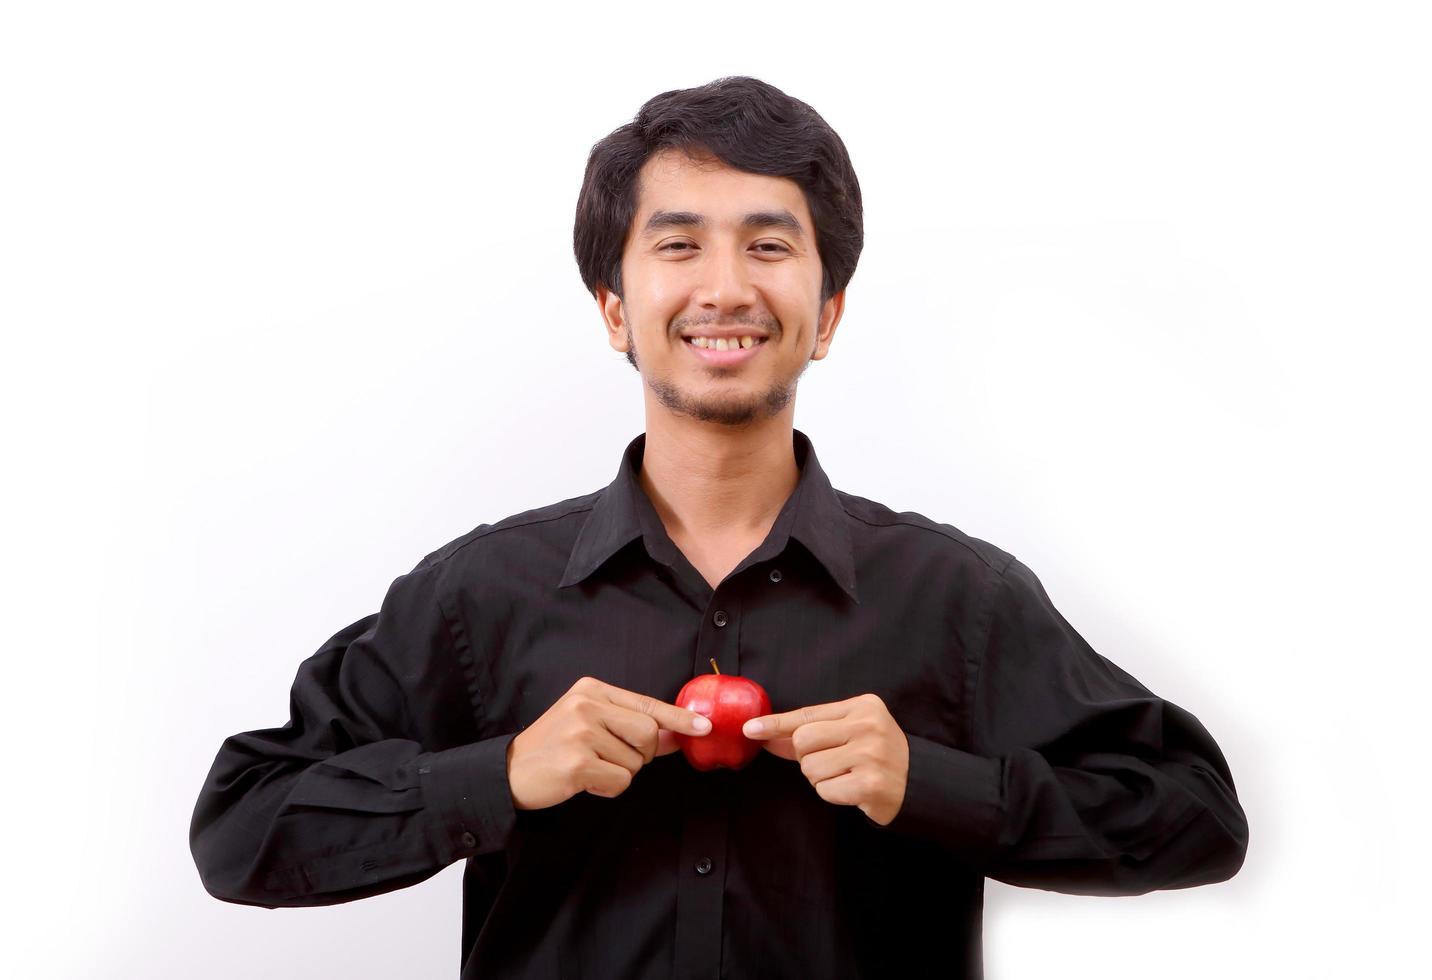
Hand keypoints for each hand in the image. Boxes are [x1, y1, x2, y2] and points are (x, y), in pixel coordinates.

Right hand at [505, 676, 711, 810]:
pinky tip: (584, 781)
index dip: (679, 717)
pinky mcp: (578, 763)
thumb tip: (677, 734)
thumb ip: (630, 725)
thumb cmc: (555, 747)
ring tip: (590, 767)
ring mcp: (581, 733)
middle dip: (642, 754)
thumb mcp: (590, 724)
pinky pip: (621, 782)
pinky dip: (608, 788)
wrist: (510, 772)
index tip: (704, 726)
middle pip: (649, 734)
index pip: (647, 703)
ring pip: (636, 763)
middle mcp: (587, 705)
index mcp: (591, 690)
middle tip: (612, 757)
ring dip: (619, 773)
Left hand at [741, 693, 909, 825]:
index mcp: (863, 706)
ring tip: (847, 775)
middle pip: (802, 741)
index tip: (751, 729)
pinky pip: (825, 790)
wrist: (917, 782)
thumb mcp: (848, 733)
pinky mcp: (871, 784)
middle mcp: (868, 726)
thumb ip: (809, 732)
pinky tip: (853, 789)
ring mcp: (871, 754)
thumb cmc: (875, 754)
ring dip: (821, 779)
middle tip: (834, 762)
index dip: (775, 723)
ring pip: (810, 769)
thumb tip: (765, 736)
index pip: (807, 713)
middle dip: (808, 758)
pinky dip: (833, 794)